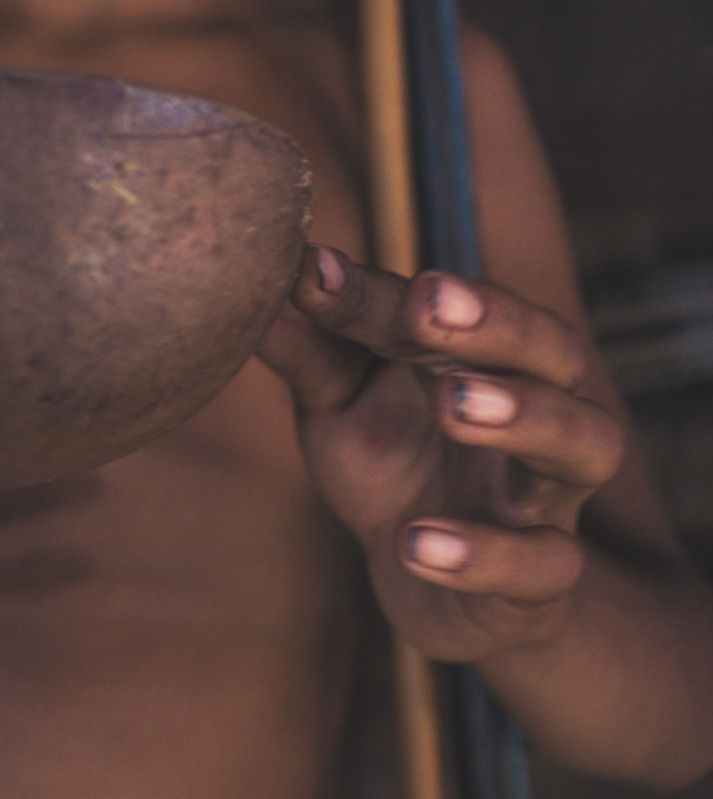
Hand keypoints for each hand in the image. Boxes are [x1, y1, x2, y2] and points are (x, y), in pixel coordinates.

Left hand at [258, 245, 624, 662]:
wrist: (428, 583)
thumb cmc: (389, 466)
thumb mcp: (338, 405)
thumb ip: (311, 350)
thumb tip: (271, 285)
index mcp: (482, 358)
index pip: (446, 309)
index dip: (382, 292)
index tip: (317, 272)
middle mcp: (537, 412)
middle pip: (552, 350)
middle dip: (497, 322)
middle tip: (427, 303)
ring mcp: (547, 495)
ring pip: (584, 443)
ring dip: (526, 418)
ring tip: (453, 405)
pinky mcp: (541, 578)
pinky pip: (545, 564)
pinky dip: (485, 553)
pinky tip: (415, 544)